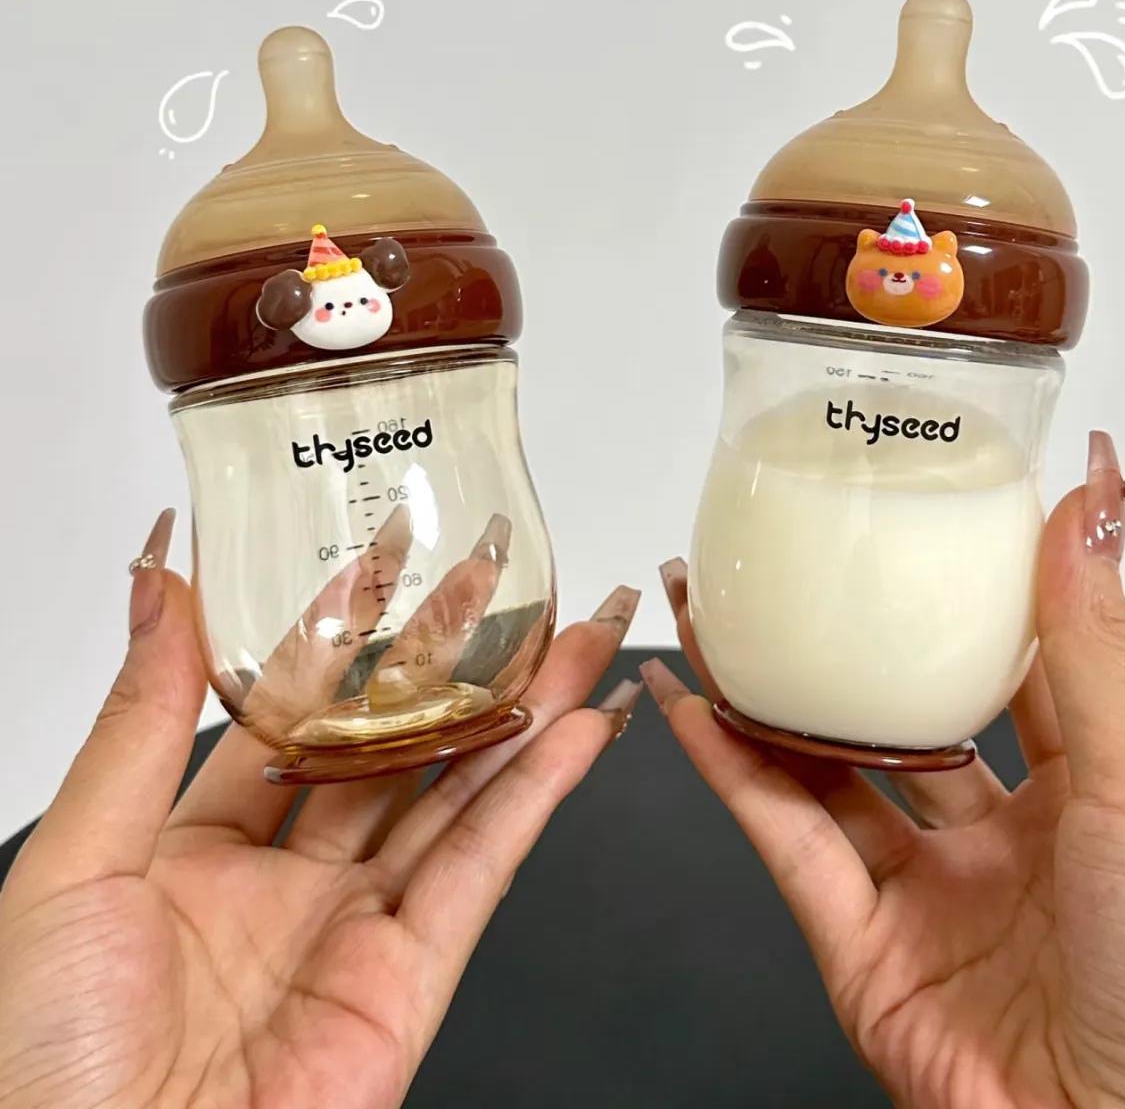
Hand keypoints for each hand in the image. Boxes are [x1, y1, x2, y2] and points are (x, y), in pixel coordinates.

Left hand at [0, 510, 641, 1108]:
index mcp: (194, 849)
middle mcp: (284, 884)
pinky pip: (482, 868)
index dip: (342, 632)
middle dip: (456, 664)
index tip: (387, 559)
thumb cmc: (43, 1065)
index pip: (289, 710)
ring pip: (456, 795)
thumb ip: (139, 722)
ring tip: (577, 638)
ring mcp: (353, 931)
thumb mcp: (75, 866)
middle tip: (509, 585)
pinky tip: (576, 732)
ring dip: (523, 715)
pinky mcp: (410, 982)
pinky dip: (536, 797)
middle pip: (391, 745)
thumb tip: (156, 586)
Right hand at [646, 432, 1124, 1107]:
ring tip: (717, 617)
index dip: (960, 605)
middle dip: (840, 652)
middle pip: (897, 725)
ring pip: (825, 778)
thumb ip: (1095, 643)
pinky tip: (698, 710)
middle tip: (788, 575)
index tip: (918, 531)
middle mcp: (997, 852)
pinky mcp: (861, 958)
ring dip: (765, 699)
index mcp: (1082, 804)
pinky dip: (732, 773)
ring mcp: (925, 904)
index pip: (1008, 677)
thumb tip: (1091, 504)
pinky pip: (785, 844)